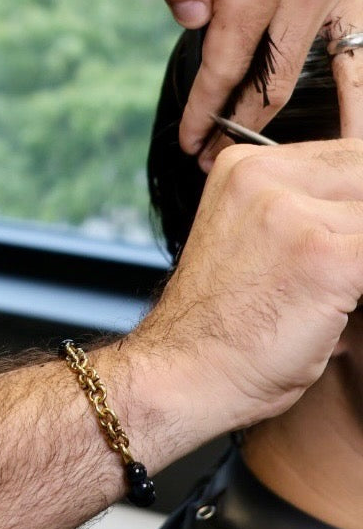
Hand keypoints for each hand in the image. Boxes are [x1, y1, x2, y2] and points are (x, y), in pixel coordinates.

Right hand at [132, 139, 362, 432]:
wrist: (182, 375)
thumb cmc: (224, 324)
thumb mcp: (257, 238)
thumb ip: (306, 208)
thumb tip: (355, 213)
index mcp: (246, 166)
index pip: (346, 154)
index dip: (357, 199)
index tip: (342, 240)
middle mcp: (266, 177)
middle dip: (358, 227)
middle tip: (339, 267)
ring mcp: (294, 214)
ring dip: (360, 253)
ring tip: (338, 288)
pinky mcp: (327, 258)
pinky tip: (349, 300)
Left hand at [138, 0, 362, 157]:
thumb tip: (191, 20)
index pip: (224, 61)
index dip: (206, 109)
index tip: (190, 143)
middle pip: (273, 79)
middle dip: (242, 124)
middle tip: (215, 157)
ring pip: (320, 70)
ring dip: (293, 115)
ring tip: (269, 150)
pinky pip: (362, 47)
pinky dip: (356, 90)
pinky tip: (350, 133)